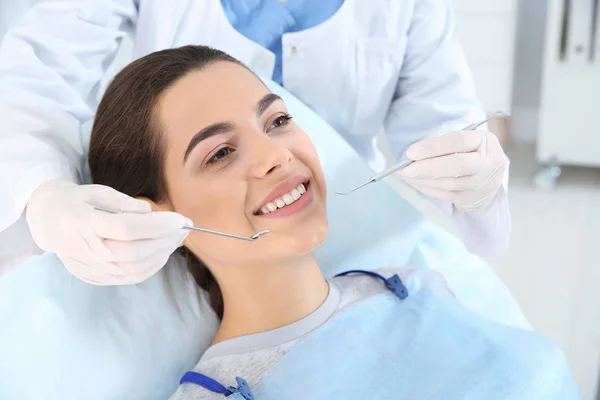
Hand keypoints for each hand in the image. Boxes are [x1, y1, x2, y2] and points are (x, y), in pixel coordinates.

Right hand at [26, 179, 190, 284]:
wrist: (48, 222)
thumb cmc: (79, 202)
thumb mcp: (98, 191)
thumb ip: (124, 202)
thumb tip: (150, 213)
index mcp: (82, 222)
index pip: (127, 228)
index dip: (159, 225)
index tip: (181, 218)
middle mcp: (84, 249)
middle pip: (134, 253)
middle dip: (166, 241)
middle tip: (184, 228)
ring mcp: (88, 267)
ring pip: (133, 269)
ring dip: (162, 255)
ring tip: (176, 239)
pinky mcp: (94, 278)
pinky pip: (128, 278)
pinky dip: (151, 268)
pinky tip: (162, 253)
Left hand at [397, 130, 507, 212]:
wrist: (490, 180)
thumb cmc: (471, 154)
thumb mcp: (466, 142)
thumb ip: (445, 144)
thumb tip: (415, 154)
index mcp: (486, 142)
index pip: (459, 141)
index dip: (433, 147)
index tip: (411, 152)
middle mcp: (487, 163)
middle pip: (456, 165)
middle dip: (427, 167)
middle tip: (405, 169)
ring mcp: (481, 184)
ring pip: (448, 183)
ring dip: (423, 179)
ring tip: (405, 175)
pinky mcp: (471, 198)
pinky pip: (445, 195)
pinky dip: (427, 189)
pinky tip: (415, 183)